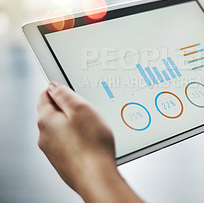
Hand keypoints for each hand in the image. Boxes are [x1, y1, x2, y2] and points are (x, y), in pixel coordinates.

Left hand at [37, 82, 142, 202]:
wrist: (97, 177)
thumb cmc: (92, 144)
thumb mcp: (81, 108)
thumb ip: (64, 94)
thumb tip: (53, 86)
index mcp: (46, 120)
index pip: (45, 95)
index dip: (59, 89)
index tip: (73, 91)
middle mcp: (44, 135)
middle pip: (54, 112)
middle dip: (70, 109)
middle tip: (89, 112)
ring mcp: (52, 150)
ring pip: (62, 129)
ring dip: (75, 125)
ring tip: (93, 129)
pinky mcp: (63, 160)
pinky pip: (68, 143)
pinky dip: (78, 140)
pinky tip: (92, 143)